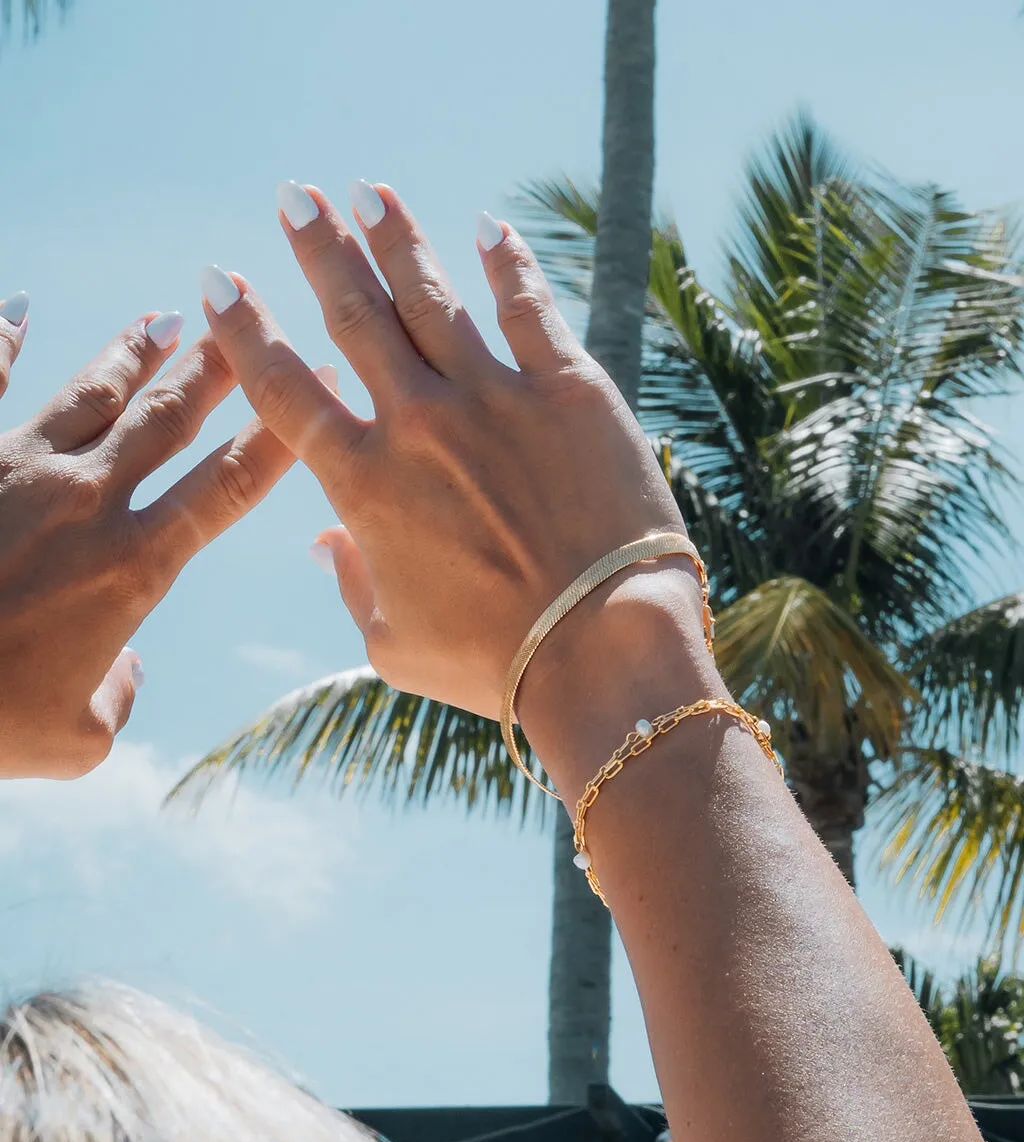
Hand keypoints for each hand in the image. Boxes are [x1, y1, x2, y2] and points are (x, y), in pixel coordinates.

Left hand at [0, 297, 294, 778]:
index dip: (279, 438)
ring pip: (92, 392)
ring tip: (166, 317)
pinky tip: (13, 307)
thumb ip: (118, 693)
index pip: (228, 486)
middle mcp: (87, 502)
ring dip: (135, 352)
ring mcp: (16, 471)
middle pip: (169, 418)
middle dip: (217, 369)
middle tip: (247, 326)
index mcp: (134, 566)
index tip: (316, 394)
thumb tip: (123, 668)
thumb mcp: (77, 738)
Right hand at [198, 182, 696, 720]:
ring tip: (368, 191)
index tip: (219, 282)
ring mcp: (497, 398)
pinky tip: (487, 227)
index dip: (246, 330)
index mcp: (364, 486)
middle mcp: (419, 424)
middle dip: (318, 249)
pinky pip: (530, 308)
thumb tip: (322, 542)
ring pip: (430, 295)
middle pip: (353, 315)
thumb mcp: (394, 644)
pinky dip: (506, 264)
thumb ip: (350, 583)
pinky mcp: (570, 392)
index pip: (285, 389)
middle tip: (295, 196)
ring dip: (395, 237)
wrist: (601, 651)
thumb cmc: (494, 664)